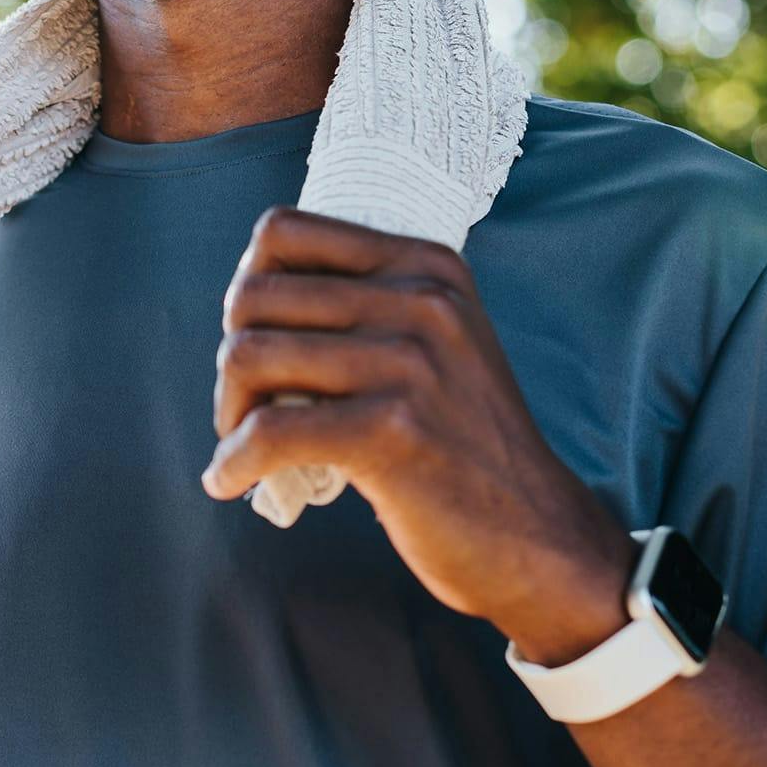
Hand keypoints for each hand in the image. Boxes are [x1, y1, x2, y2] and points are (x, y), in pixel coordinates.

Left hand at [203, 206, 635, 660]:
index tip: (255, 335)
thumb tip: (248, 295)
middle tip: (244, 407)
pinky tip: (229, 481)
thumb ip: (366, 305)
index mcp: (425, 264)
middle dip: (231, 358)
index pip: (284, 231)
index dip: (248, 283)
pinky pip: (268, 430)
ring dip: (228, 409)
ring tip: (240, 444)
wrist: (538, 534)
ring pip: (250, 354)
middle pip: (255, 294)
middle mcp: (421, 299)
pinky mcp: (390, 431)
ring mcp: (409, 363)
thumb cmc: (462, 442)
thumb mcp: (436, 342)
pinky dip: (233, 460)